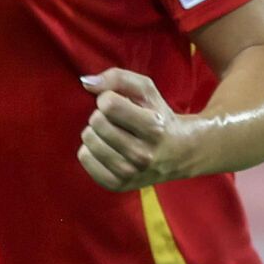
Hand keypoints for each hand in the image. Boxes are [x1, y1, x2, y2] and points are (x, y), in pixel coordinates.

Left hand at [76, 68, 187, 191]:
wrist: (180, 153)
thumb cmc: (158, 115)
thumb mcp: (146, 90)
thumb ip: (117, 78)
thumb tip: (86, 82)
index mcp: (154, 128)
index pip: (109, 104)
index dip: (108, 98)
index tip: (119, 103)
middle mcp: (143, 155)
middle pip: (97, 122)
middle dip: (101, 115)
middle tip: (117, 121)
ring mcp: (130, 173)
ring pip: (88, 141)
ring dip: (95, 132)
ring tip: (111, 134)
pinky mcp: (117, 185)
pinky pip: (84, 158)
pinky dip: (89, 150)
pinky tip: (105, 148)